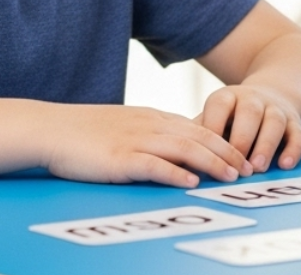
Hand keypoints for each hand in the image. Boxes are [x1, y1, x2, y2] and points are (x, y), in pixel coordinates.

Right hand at [42, 104, 250, 187]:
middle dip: (227, 153)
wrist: (52, 128)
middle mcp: (150, 126)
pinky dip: (175, 173)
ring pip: (183, 149)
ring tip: (231, 176)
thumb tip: (174, 150)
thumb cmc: (86, 132)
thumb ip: (150, 134)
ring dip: (211, 162)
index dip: (223, 141)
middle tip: (248, 169)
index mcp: (152, 118)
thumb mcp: (125, 126)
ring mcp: (135, 141)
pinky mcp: (119, 159)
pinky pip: (153, 165)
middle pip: (198, 137)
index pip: (197, 128)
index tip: (243, 156)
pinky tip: (191, 183)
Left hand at [200, 84, 300, 172]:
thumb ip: (198, 135)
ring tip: (257, 169)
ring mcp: (276, 109)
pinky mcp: (294, 122)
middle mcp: (253, 99)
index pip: (219, 105)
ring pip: (274, 122)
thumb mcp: (214, 118)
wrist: (273, 93)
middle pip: (249, 113)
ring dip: (266, 145)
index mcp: (228, 96)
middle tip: (235, 167)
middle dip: (242, 139)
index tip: (204, 152)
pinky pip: (297, 134)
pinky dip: (293, 150)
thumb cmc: (232, 118)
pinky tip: (285, 165)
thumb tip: (174, 161)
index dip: (213, 126)